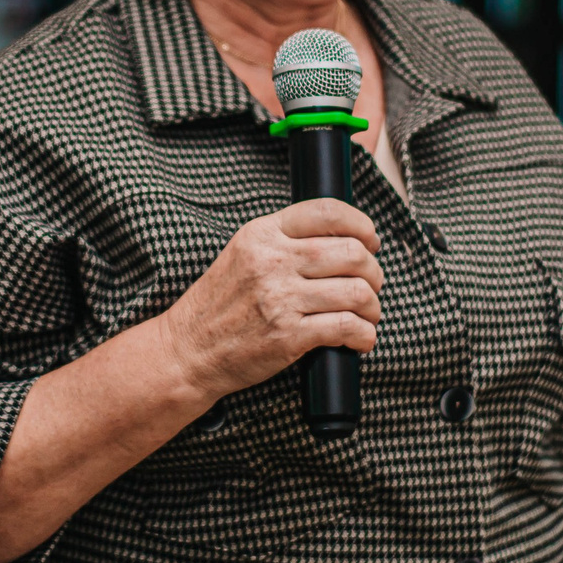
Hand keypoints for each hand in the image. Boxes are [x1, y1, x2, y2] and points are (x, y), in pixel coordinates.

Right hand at [156, 199, 382, 404]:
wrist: (188, 350)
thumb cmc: (219, 305)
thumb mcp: (243, 254)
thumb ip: (284, 241)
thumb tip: (342, 239)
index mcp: (262, 234)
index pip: (327, 212)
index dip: (361, 225)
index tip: (370, 242)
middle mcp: (272, 261)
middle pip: (352, 253)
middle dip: (374, 271)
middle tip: (371, 285)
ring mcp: (280, 299)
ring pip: (357, 292)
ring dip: (373, 307)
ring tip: (367, 315)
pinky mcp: (288, 336)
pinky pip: (347, 328)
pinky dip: (364, 335)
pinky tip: (359, 339)